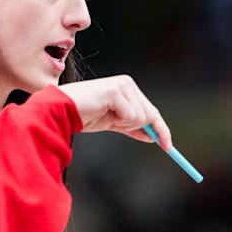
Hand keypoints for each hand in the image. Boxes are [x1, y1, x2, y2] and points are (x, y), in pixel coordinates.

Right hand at [57, 75, 172, 150]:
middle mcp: (127, 84)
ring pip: (141, 117)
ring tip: (106, 116)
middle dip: (140, 128)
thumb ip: (132, 127)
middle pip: (150, 114)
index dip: (161, 129)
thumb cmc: (84, 114)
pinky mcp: (115, 92)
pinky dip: (119, 121)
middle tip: (119, 125)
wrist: (63, 110)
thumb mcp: (113, 123)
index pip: (151, 110)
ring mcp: (122, 86)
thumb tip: (153, 136)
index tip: (168, 147)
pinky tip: (104, 114)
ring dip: (124, 124)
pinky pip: (130, 116)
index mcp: (127, 88)